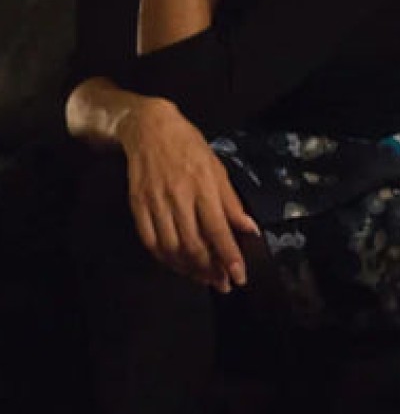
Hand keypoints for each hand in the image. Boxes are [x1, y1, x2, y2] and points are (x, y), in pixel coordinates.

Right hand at [117, 98, 259, 291]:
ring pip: (171, 248)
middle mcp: (179, 198)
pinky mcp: (137, 206)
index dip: (229, 256)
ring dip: (188, 269)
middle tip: (222, 284)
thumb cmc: (190, 147)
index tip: (238, 276)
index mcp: (203, 186)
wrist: (150, 129)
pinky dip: (165, 258)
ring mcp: (155, 203)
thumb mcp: (218, 169)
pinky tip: (177, 265)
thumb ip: (232, 203)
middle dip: (210, 270)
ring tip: (203, 278)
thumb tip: (249, 229)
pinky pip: (151, 241)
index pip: (218, 230)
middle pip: (194, 244)